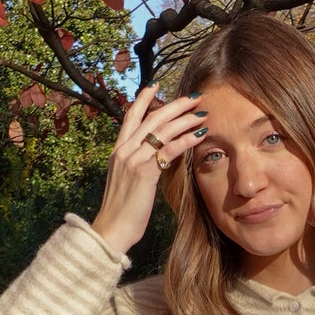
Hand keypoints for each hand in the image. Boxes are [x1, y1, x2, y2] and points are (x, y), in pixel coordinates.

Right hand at [90, 85, 208, 255]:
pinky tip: (200, 133)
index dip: (144, 99)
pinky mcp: (144, 172)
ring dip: (184, 119)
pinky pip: (169, 149)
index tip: (156, 85)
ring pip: (162, 130)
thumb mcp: (126, 181)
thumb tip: (152, 158)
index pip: (130, 116)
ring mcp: (133, 160)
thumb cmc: (122, 211)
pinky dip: (186, 139)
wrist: (112, 229)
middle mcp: (124, 150)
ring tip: (202, 112)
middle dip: (175, 105)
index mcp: (117, 151)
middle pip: (151, 118)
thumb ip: (136, 165)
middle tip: (194, 97)